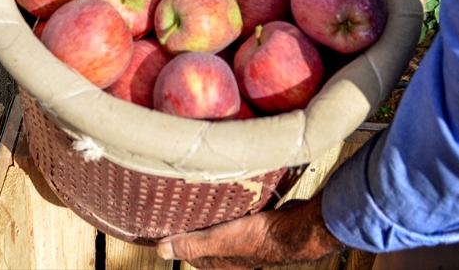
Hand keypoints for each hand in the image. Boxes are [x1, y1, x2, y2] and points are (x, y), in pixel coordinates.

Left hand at [156, 193, 343, 269]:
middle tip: (182, 210)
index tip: (165, 229)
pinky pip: (238, 219)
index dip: (177, 242)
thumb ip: (191, 245)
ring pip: (222, 229)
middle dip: (194, 228)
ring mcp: (246, 240)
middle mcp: (233, 254)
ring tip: (201, 200)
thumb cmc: (260, 238)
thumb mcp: (218, 241)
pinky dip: (230, 210)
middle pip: (206, 241)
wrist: (296, 230)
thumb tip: (162, 250)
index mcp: (220, 261)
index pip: (191, 254)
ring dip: (212, 217)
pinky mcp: (259, 225)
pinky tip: (229, 197)